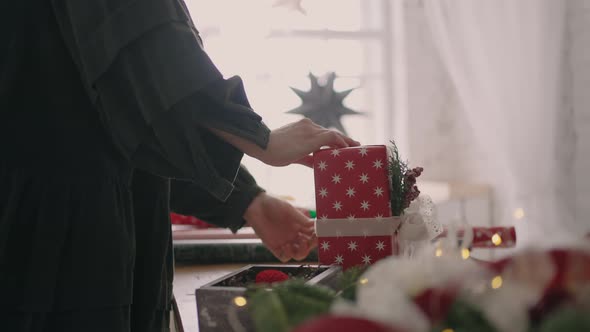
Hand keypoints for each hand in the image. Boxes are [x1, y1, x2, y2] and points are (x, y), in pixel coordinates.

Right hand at [212, 119, 359, 166]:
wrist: (261, 146)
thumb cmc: (272, 152)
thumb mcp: (293, 155)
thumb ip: (307, 158)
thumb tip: (318, 164)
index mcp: (303, 127)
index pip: (324, 133)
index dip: (336, 139)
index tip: (346, 145)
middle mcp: (308, 125)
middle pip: (331, 133)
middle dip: (345, 140)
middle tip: (357, 146)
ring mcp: (310, 130)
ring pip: (333, 134)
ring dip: (346, 142)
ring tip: (356, 150)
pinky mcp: (312, 137)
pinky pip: (332, 138)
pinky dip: (341, 143)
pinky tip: (346, 150)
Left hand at [244, 193, 316, 261]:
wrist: (255, 207)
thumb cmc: (273, 205)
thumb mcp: (289, 210)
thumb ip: (301, 219)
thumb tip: (315, 225)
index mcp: (299, 226)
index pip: (312, 235)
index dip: (317, 236)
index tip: (319, 233)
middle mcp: (294, 235)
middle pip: (307, 247)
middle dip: (311, 245)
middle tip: (309, 240)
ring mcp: (285, 242)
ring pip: (298, 255)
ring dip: (302, 252)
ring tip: (299, 243)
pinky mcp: (274, 247)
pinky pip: (284, 257)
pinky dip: (288, 254)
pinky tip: (286, 245)